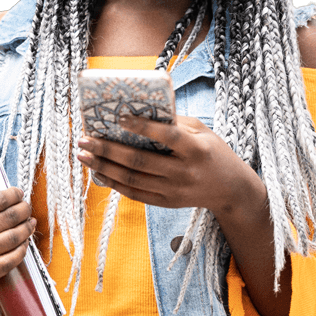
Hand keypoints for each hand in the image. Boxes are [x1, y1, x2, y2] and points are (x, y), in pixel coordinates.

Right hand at [0, 164, 35, 289]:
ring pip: (11, 240)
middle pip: (7, 220)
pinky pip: (7, 263)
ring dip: (26, 228)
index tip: (18, 193)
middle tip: (26, 206)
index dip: (13, 195)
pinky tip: (23, 241)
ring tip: (29, 221)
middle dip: (23, 210)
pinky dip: (21, 250)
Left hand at [77, 114, 256, 215]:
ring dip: (104, 166)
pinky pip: (135, 193)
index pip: (167, 137)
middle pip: (140, 161)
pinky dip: (114, 183)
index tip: (119, 117)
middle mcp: (184, 172)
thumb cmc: (213, 152)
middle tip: (84, 138)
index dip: (143, 127)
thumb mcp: (202, 131)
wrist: (231, 190)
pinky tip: (98, 171)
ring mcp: (174, 191)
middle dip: (108, 149)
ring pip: (132, 179)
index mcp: (196, 150)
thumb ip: (175, 123)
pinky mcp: (166, 203)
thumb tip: (139, 112)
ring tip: (83, 154)